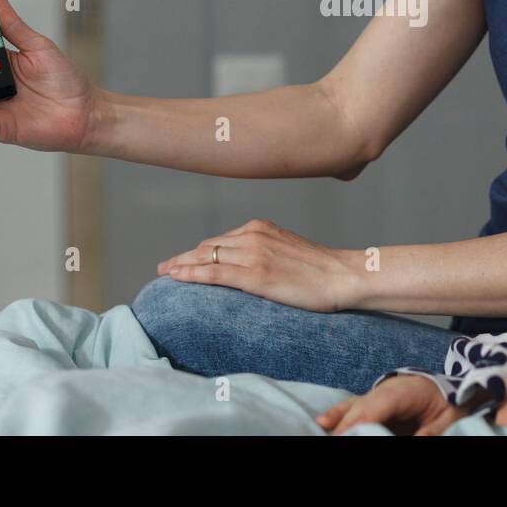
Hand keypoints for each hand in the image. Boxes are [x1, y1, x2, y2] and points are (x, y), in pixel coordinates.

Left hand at [157, 218, 360, 312]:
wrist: (343, 275)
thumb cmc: (320, 269)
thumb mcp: (287, 250)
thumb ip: (265, 251)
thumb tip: (247, 265)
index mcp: (260, 228)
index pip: (218, 240)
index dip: (197, 252)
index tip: (181, 260)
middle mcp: (253, 235)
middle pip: (206, 246)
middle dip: (183, 258)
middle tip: (165, 268)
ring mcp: (253, 254)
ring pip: (205, 258)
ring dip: (181, 266)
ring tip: (164, 275)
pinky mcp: (255, 275)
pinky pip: (214, 274)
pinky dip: (191, 274)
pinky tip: (176, 278)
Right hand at [316, 375, 469, 435]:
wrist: (444, 388)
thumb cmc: (447, 402)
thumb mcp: (448, 418)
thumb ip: (432, 432)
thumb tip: (417, 440)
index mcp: (407, 390)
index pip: (380, 404)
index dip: (362, 420)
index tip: (349, 434)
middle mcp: (387, 389)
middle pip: (362, 406)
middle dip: (346, 425)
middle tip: (332, 438)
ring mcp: (377, 394)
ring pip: (353, 406)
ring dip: (337, 419)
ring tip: (320, 427)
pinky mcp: (372, 403)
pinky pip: (352, 409)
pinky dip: (338, 415)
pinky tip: (323, 423)